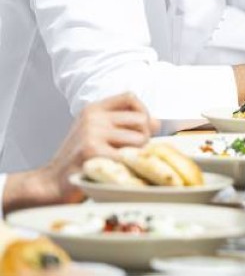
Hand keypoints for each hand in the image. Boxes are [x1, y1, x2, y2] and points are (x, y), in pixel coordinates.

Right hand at [41, 94, 157, 203]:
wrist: (52, 182)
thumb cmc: (80, 158)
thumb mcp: (99, 133)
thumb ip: (125, 124)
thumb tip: (156, 122)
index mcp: (94, 109)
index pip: (130, 97)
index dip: (142, 112)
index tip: (139, 128)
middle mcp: (93, 118)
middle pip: (141, 119)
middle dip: (144, 137)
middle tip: (132, 150)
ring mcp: (92, 134)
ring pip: (140, 139)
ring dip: (138, 153)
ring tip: (122, 161)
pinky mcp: (92, 152)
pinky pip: (129, 156)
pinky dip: (129, 166)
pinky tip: (118, 170)